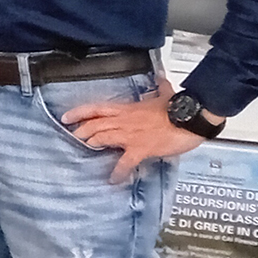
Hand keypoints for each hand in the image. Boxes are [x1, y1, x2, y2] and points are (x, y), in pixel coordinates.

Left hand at [63, 85, 209, 183]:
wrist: (191, 118)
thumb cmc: (179, 107)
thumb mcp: (166, 94)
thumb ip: (161, 87)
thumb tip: (161, 79)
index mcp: (128, 109)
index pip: (97, 108)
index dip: (79, 112)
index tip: (66, 117)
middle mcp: (124, 121)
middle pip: (94, 125)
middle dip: (81, 132)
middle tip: (72, 138)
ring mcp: (131, 135)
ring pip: (103, 139)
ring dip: (92, 145)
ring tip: (85, 152)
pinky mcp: (141, 149)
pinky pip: (125, 162)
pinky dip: (118, 171)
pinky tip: (113, 179)